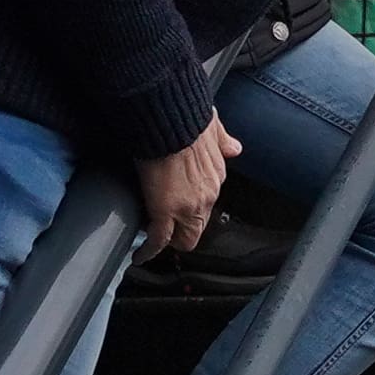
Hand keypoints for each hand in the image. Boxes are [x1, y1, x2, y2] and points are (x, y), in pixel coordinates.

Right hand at [135, 118, 238, 252]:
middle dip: (183, 231)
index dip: (192, 209)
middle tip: (167, 229)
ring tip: (153, 241)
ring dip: (169, 239)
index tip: (180, 209)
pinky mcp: (165, 212)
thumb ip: (223, 139)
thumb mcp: (213, 127)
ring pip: (183, 238)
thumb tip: (234, 147)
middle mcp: (207, 195)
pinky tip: (140, 255)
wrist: (168, 119)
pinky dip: (149, 251)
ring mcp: (188, 207)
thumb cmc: (184, 118)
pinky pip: (158, 240)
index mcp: (215, 176)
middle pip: (198, 227)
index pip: (207, 204)